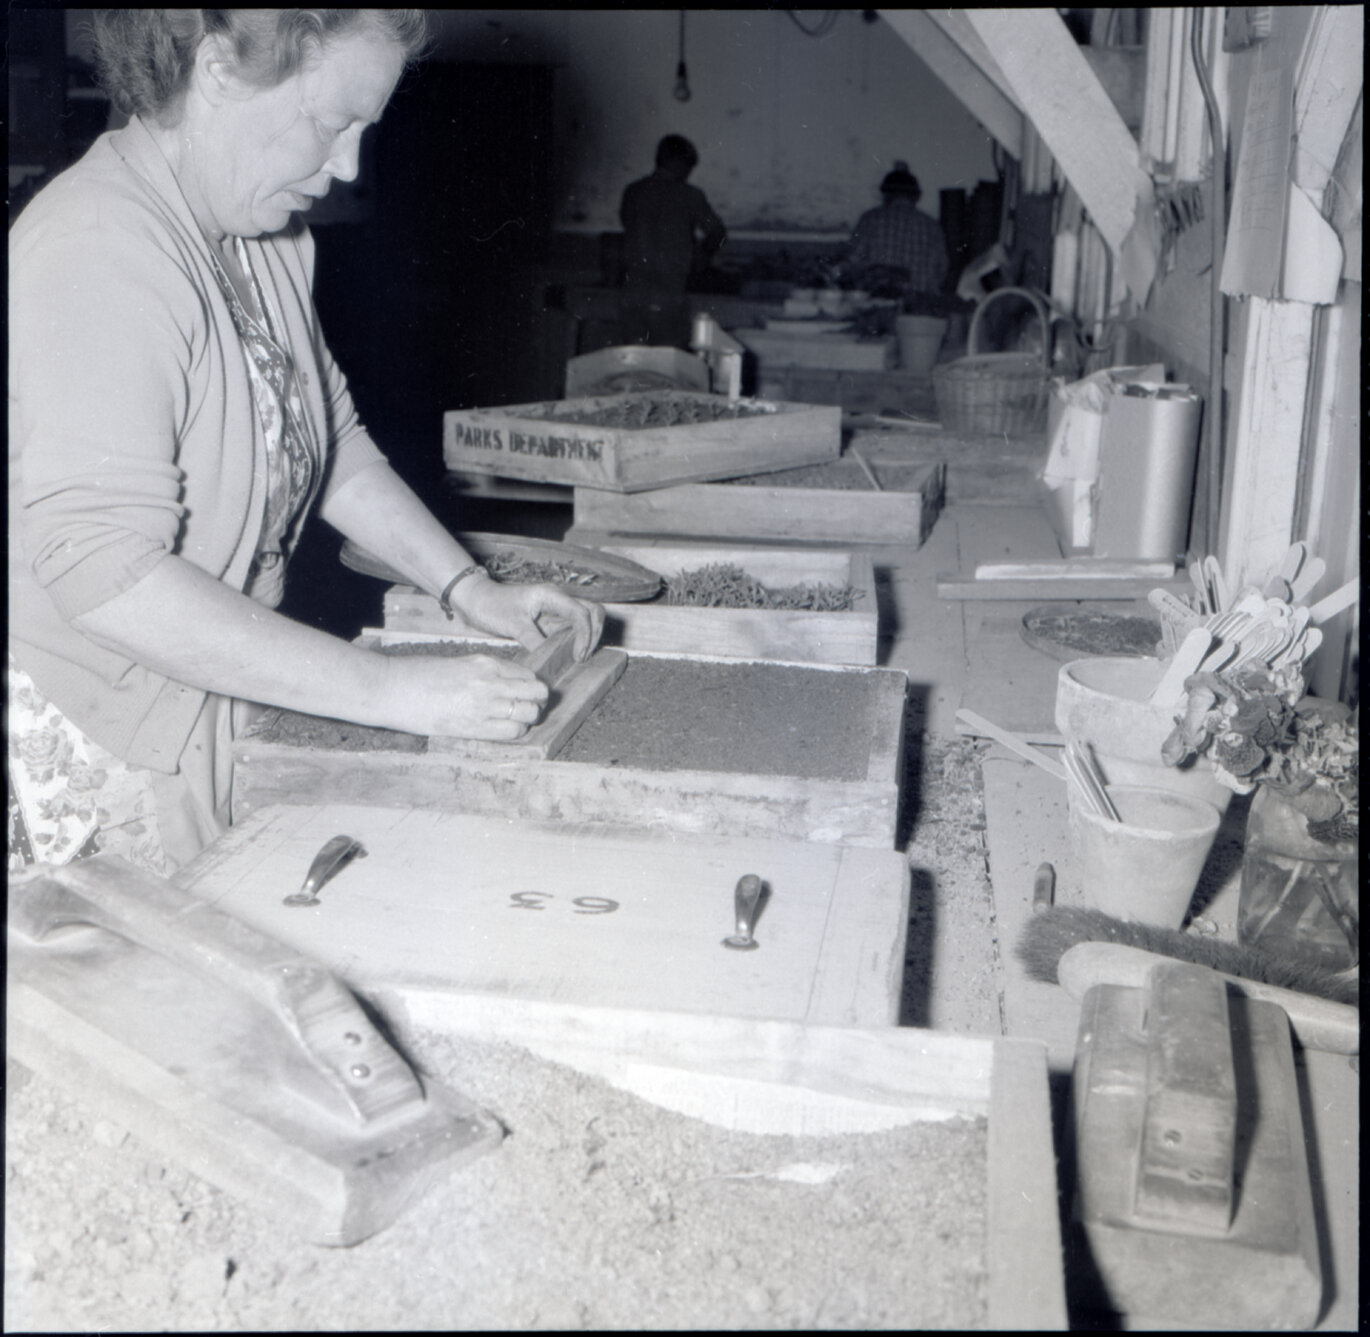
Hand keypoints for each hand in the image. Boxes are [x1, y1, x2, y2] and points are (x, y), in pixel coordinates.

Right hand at [377, 650, 549, 740]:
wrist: (392, 688)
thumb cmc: (418, 675)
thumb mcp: (458, 664)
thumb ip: (484, 674)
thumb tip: (506, 686)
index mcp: (486, 663)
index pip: (528, 675)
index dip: (531, 688)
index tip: (526, 695)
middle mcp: (490, 681)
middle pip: (537, 693)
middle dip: (537, 702)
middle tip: (528, 709)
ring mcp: (484, 703)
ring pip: (530, 713)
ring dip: (528, 719)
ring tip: (517, 722)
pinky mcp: (473, 726)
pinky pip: (512, 731)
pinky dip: (515, 733)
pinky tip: (504, 731)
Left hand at [453, 576, 604, 660]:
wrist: (476, 600)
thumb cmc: (491, 606)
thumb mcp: (512, 625)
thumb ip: (534, 641)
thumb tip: (550, 660)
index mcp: (551, 595)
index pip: (581, 612)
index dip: (585, 635)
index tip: (578, 655)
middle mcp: (558, 600)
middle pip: (593, 611)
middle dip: (594, 633)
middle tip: (582, 656)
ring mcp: (555, 610)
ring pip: (586, 619)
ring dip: (588, 637)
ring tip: (578, 657)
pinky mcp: (550, 621)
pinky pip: (571, 629)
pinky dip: (576, 641)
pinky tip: (569, 656)